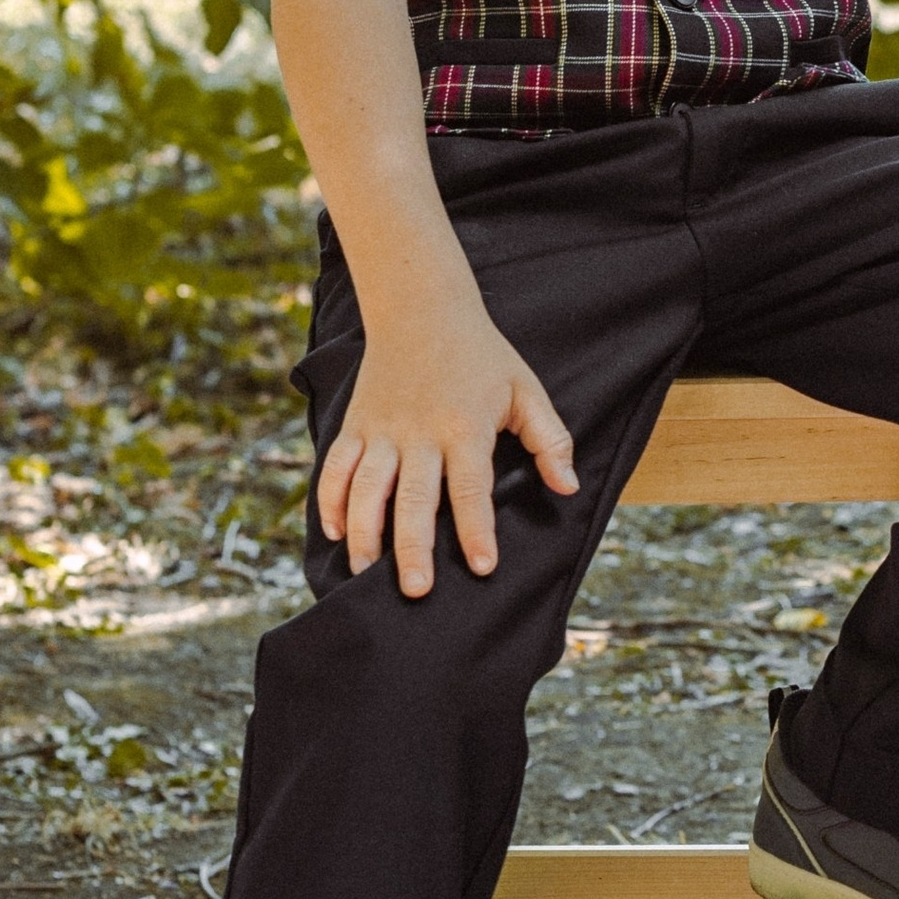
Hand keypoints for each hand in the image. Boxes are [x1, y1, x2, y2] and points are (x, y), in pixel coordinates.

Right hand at [318, 297, 579, 595]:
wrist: (421, 307)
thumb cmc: (481, 354)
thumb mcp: (525, 390)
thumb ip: (550, 440)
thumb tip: (568, 487)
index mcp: (464, 428)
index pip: (470, 490)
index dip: (476, 531)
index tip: (482, 567)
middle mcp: (418, 434)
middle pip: (411, 500)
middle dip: (412, 548)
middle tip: (417, 590)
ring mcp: (381, 430)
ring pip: (364, 490)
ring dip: (365, 534)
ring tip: (368, 574)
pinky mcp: (354, 425)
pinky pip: (334, 469)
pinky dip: (330, 503)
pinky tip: (337, 533)